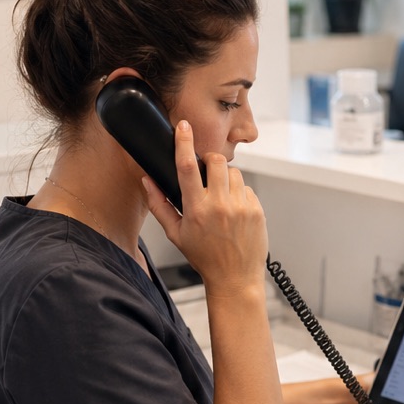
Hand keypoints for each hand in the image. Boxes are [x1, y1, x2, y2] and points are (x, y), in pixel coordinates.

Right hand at [142, 119, 267, 293]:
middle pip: (216, 161)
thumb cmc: (204, 257)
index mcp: (196, 209)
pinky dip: (239, 193)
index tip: (183, 126)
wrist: (235, 277)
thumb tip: (147, 181)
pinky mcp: (257, 209)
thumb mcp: (176, 234)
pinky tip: (234, 211)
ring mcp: (241, 206)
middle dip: (211, 161)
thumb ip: (159, 205)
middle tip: (207, 174)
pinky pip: (247, 188)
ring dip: (226, 178)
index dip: (183, 142)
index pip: (187, 167)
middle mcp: (220, 205)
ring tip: (221, 198)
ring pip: (234, 172)